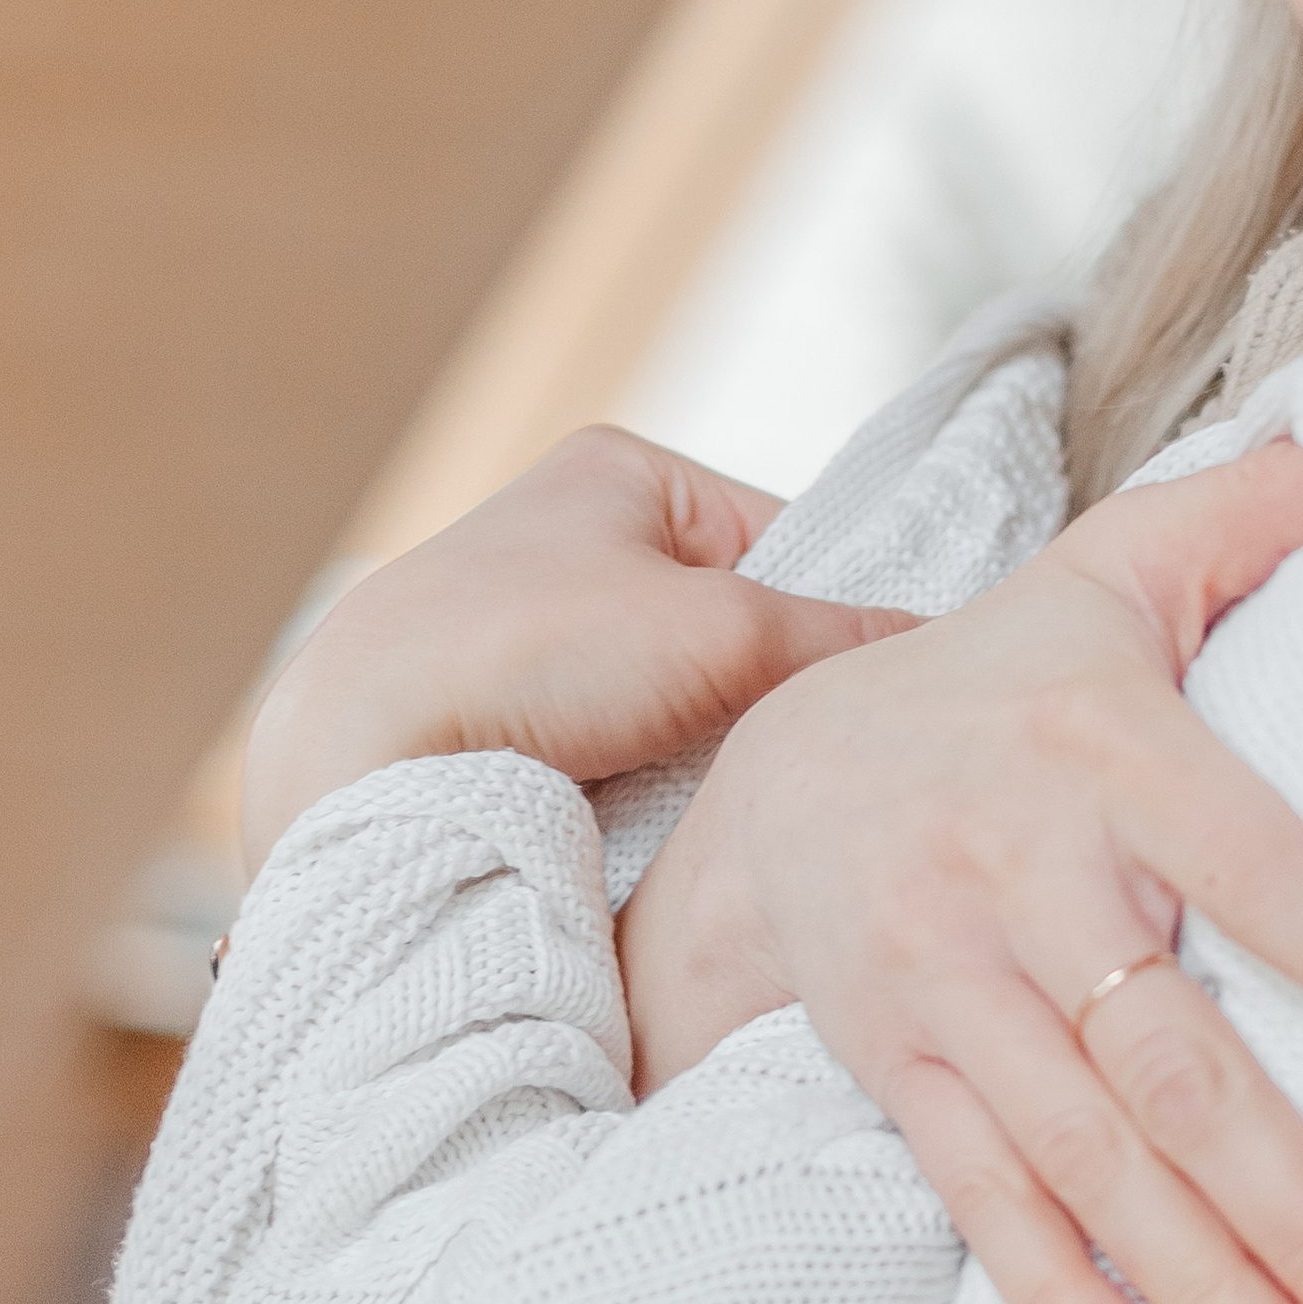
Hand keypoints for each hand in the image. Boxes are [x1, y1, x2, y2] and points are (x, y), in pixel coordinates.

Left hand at [240, 427, 913, 871]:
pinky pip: (618, 759)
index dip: (836, 624)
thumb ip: (847, 640)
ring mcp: (530, 635)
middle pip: (737, 633)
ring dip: (704, 757)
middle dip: (765, 700)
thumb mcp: (723, 634)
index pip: (790, 544)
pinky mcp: (495, 724)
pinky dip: (644, 796)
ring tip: (718, 804)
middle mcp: (572, 540)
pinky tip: (651, 830)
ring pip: (681, 707)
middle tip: (798, 762)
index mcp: (623, 473)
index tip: (866, 702)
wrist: (353, 763)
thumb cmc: (525, 658)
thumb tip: (949, 656)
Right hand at [620, 441, 1302, 1303]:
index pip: (1263, 870)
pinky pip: (976, 1197)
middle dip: (1300, 1208)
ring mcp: (945, 984)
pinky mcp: (893, 1066)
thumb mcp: (1109, 568)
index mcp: (1103, 747)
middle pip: (1177, 1064)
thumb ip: (1246, 517)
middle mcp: (1019, 874)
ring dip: (1204, 1283)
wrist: (771, 771)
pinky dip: (1053, 1296)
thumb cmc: (1001, 677)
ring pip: (1088, 1155)